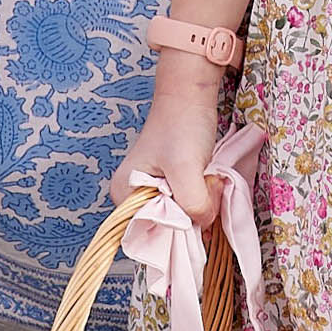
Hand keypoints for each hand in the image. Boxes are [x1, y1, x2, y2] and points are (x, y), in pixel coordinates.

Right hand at [110, 57, 224, 220]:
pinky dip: (202, 196)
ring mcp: (152, 191)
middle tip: (205, 185)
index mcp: (124, 195)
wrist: (191, 96)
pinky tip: (207, 178)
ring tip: (206, 177)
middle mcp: (133, 197)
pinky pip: (187, 204)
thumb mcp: (186, 169)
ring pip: (182, 216)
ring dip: (201, 203)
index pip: (151, 234)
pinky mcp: (169, 185)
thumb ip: (193, 204)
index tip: (197, 203)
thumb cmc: (181, 126)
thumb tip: (203, 224)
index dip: (179, 227)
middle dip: (193, 213)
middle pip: (169, 227)